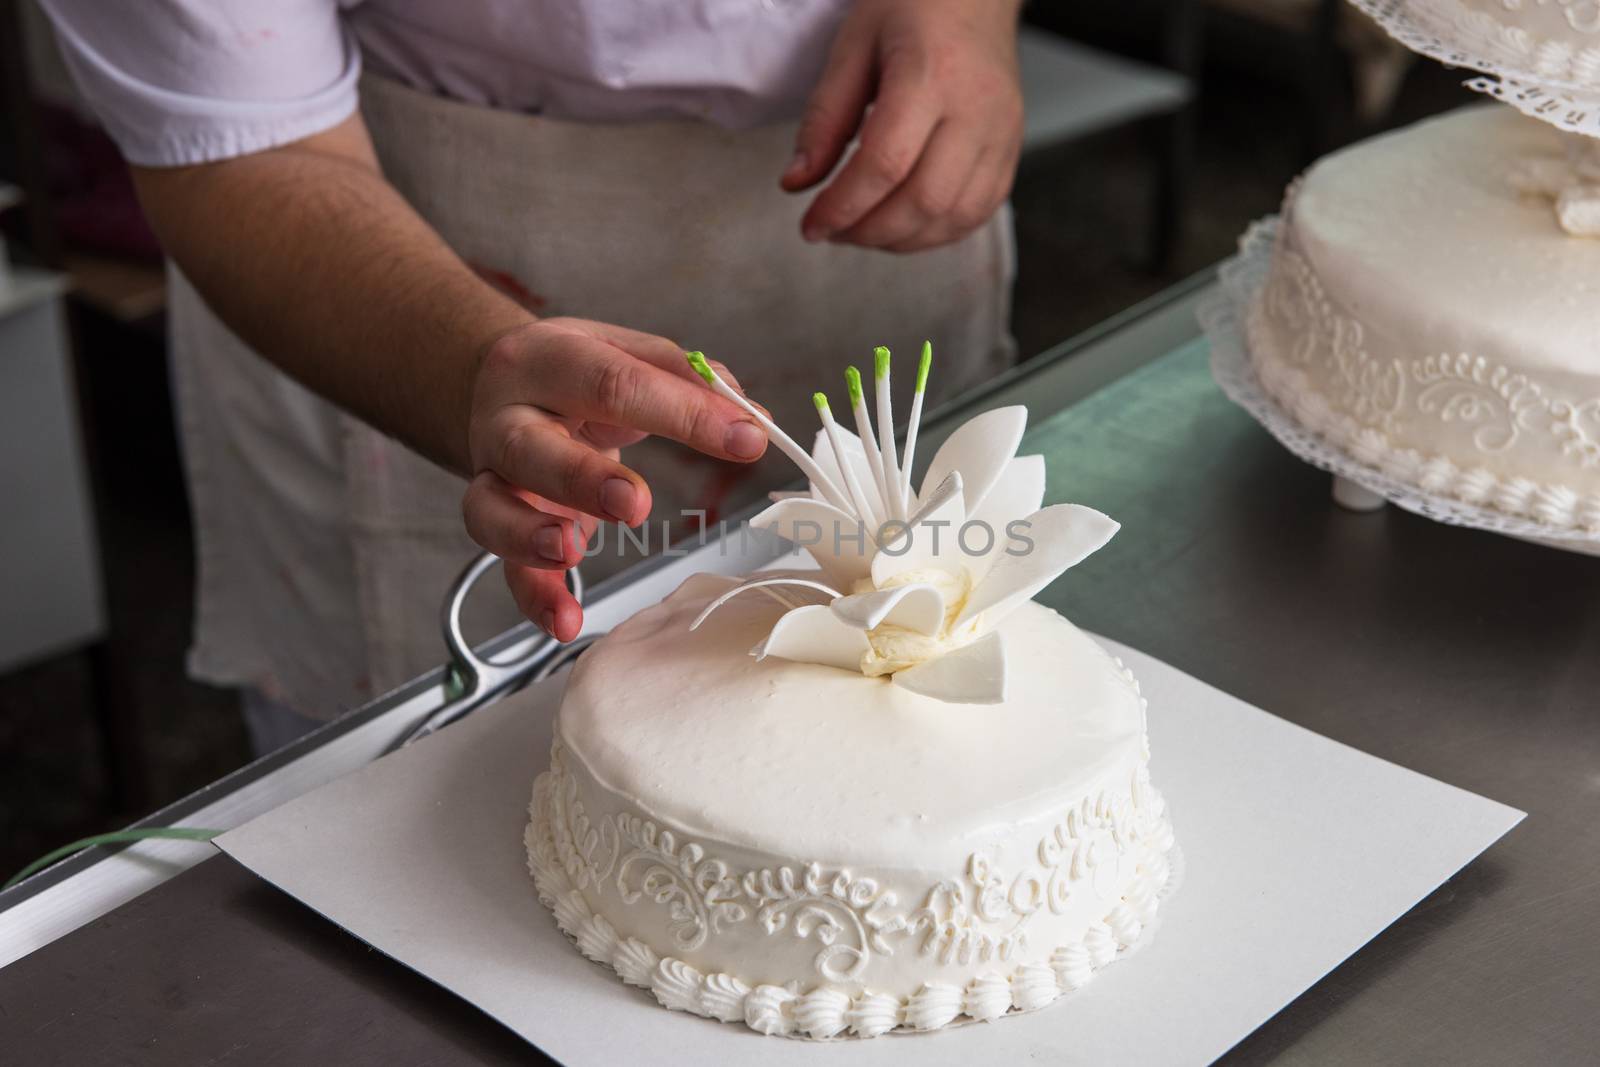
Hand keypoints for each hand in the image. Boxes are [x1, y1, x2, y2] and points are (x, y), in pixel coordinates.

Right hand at [462, 318, 766, 639]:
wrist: (497, 385)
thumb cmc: (573, 373)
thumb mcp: (623, 353)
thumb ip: (685, 378)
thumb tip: (749, 417)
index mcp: (549, 360)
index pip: (614, 383)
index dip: (683, 413)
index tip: (747, 439)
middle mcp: (509, 419)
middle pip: (530, 448)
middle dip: (583, 479)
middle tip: (635, 503)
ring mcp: (497, 476)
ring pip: (491, 510)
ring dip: (530, 536)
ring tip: (570, 553)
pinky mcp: (498, 524)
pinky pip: (506, 569)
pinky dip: (535, 598)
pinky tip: (566, 622)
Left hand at [781, 0, 1023, 252]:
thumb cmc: (913, 10)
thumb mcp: (853, 47)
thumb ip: (824, 118)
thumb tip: (797, 183)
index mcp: (931, 73)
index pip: (885, 163)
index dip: (843, 206)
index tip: (811, 225)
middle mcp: (977, 109)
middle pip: (924, 200)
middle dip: (869, 230)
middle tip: (833, 230)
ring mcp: (1002, 133)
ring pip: (953, 216)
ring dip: (901, 239)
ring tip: (863, 229)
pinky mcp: (1011, 151)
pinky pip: (977, 214)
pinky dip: (935, 233)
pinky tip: (902, 225)